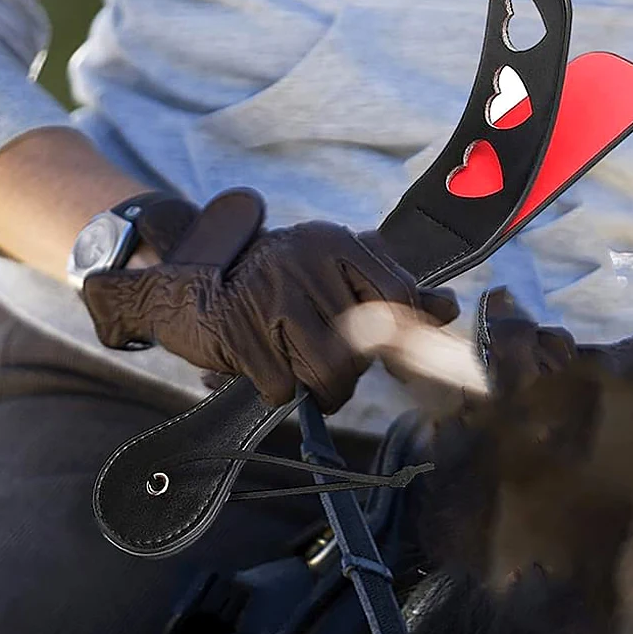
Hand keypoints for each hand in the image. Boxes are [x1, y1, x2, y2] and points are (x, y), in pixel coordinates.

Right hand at [82, 188, 458, 412]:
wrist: (186, 284)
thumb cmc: (272, 285)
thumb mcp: (329, 273)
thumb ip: (388, 288)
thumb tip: (446, 307)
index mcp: (333, 241)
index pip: (398, 296)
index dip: (408, 339)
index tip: (402, 365)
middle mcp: (303, 259)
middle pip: (363, 347)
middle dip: (350, 372)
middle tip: (331, 369)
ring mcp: (268, 294)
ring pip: (328, 373)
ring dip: (318, 390)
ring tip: (301, 374)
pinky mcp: (236, 330)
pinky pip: (282, 389)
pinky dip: (277, 392)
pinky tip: (264, 369)